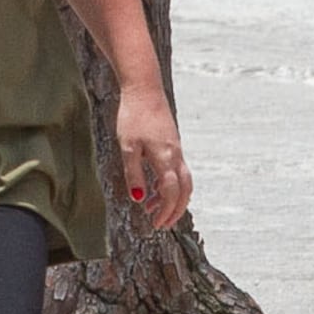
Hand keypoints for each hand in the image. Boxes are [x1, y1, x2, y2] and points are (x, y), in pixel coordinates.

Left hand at [116, 84, 191, 226]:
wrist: (144, 90)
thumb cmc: (133, 116)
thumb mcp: (128, 147)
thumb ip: (134, 173)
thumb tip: (139, 198)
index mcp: (165, 158)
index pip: (171, 192)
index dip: (164, 211)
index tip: (155, 223)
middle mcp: (175, 155)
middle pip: (185, 190)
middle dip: (175, 210)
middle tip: (161, 224)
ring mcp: (176, 149)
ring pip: (184, 181)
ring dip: (172, 198)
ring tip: (151, 208)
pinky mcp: (172, 143)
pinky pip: (178, 170)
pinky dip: (170, 184)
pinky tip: (152, 186)